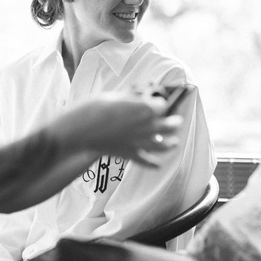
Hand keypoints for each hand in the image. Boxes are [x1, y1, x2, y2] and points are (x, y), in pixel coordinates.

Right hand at [58, 92, 181, 167]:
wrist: (83, 128)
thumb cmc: (97, 108)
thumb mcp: (116, 96)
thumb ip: (132, 97)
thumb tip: (140, 95)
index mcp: (146, 108)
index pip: (163, 105)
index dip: (162, 102)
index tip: (160, 101)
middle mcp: (147, 126)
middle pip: (169, 125)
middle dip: (174, 122)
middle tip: (177, 120)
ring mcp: (140, 142)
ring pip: (163, 145)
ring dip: (171, 144)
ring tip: (175, 142)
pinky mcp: (130, 154)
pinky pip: (146, 161)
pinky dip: (153, 163)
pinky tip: (158, 165)